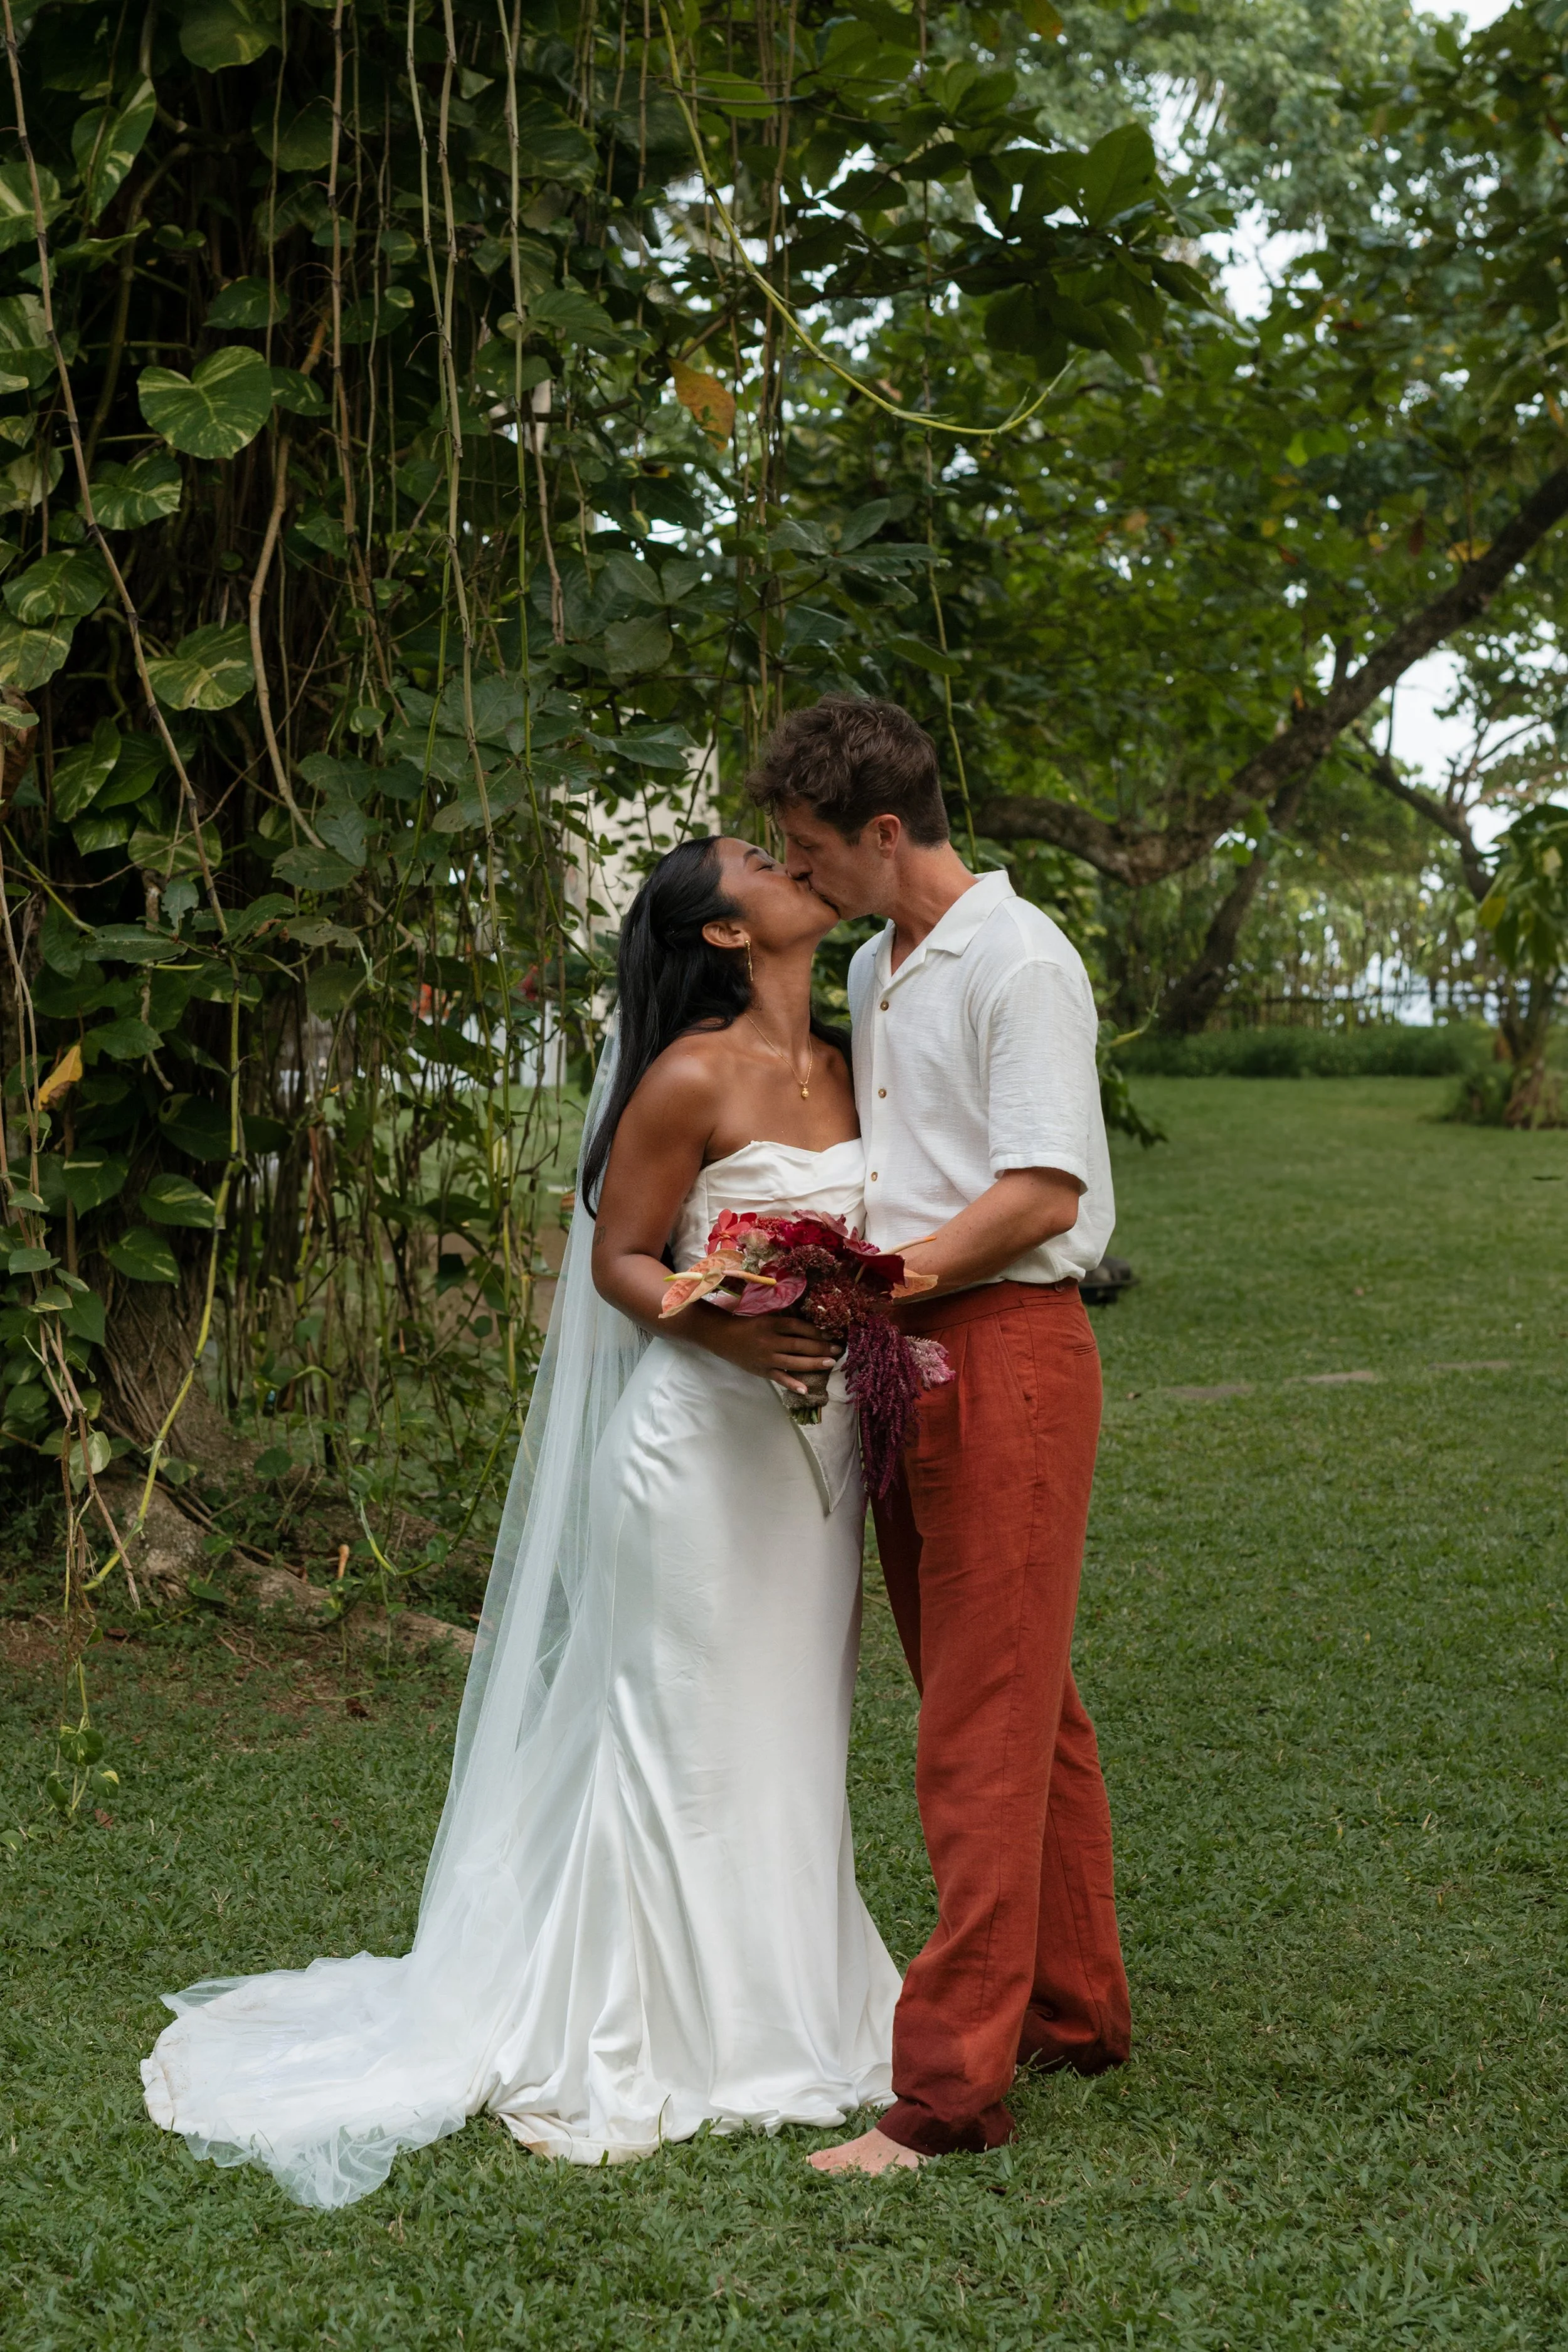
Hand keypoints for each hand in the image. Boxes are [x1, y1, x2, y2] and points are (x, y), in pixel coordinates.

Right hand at [687, 1308, 840, 1395]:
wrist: (723, 1337)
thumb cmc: (748, 1326)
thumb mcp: (766, 1319)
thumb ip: (785, 1324)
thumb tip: (811, 1330)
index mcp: (771, 1324)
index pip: (798, 1327)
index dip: (816, 1331)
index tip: (830, 1334)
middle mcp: (770, 1340)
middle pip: (800, 1345)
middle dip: (820, 1348)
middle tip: (837, 1350)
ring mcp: (766, 1357)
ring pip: (794, 1362)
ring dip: (813, 1363)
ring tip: (830, 1363)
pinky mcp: (762, 1370)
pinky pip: (780, 1378)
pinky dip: (792, 1384)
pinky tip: (806, 1389)